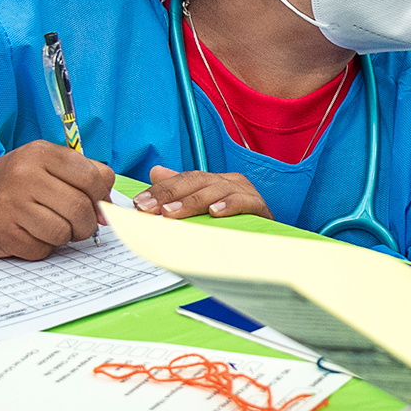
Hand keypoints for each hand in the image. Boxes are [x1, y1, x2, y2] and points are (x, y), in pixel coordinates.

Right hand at [0, 141, 117, 258]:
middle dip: (88, 223)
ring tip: (55, 226)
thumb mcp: (52, 163)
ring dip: (66, 236)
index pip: (91, 177)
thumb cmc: (23, 179)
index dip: (101, 196)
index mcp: (41, 154)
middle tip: (81, 224)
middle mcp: (23, 176)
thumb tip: (108, 212)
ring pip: (62, 232)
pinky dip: (45, 246)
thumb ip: (87, 177)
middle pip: (79, 209)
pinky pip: (42, 249)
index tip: (97, 204)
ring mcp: (9, 206)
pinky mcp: (1, 233)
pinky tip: (33, 233)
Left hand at [134, 165, 272, 221]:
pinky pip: (243, 202)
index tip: (139, 204)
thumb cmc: (235, 224)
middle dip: (168, 195)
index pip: (183, 179)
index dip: (160, 190)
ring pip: (215, 190)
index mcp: (214, 180)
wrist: (271, 240)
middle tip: (147, 209)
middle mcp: (229, 181)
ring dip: (191, 202)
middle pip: (195, 181)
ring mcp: (245, 191)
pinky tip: (214, 213)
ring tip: (170, 214)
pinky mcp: (259, 206)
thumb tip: (156, 171)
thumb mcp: (205, 207)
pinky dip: (228, 206)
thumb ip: (182, 190)